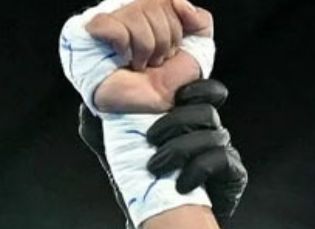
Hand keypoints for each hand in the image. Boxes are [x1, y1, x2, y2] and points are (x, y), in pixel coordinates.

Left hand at [79, 79, 246, 228]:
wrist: (151, 223)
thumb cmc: (136, 184)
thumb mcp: (113, 151)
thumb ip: (101, 125)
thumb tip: (88, 103)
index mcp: (187, 119)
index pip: (206, 91)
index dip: (199, 87)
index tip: (177, 95)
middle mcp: (209, 132)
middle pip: (206, 111)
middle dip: (175, 121)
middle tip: (150, 138)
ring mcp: (224, 153)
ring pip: (213, 135)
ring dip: (180, 149)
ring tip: (155, 167)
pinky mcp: (233, 174)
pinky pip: (221, 161)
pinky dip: (198, 170)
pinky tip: (180, 185)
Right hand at [89, 0, 213, 113]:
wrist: (151, 109)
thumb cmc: (168, 82)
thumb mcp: (197, 50)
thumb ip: (200, 20)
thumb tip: (181, 3)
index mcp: (155, 13)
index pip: (168, 0)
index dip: (177, 28)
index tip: (173, 50)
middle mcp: (132, 12)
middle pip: (153, 4)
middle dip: (164, 40)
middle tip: (156, 60)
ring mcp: (111, 20)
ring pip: (135, 13)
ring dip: (146, 48)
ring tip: (141, 63)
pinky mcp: (92, 31)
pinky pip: (113, 25)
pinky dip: (124, 45)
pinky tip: (123, 57)